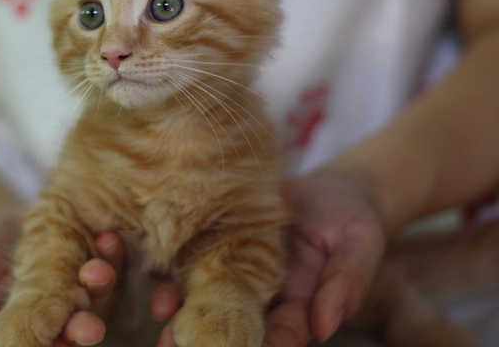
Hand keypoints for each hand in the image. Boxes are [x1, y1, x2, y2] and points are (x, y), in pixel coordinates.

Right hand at [0, 210, 123, 345]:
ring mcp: (76, 282)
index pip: (40, 346)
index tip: (59, 346)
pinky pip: (104, 255)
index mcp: (22, 329)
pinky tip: (108, 239)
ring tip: (99, 272)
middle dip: (83, 328)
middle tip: (90, 329)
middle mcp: (56, 313)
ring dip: (102, 284)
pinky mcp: (88, 251)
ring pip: (97, 293)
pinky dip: (109, 251)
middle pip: (75, 328)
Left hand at [151, 172, 386, 346]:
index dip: (263, 346)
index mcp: (301, 303)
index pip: (282, 334)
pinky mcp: (225, 248)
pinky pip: (199, 269)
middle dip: (209, 343)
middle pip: (238, 325)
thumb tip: (324, 326)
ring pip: (212, 303)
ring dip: (186, 321)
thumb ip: (346, 283)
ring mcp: (244, 272)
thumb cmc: (351, 218)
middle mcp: (268, 295)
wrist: (330, 188)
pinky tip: (160, 295)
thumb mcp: (359, 245)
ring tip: (162, 333)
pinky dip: (180, 286)